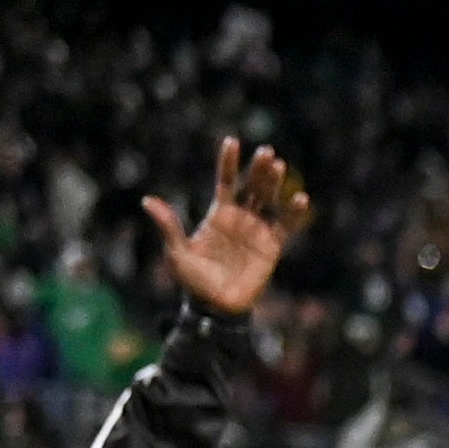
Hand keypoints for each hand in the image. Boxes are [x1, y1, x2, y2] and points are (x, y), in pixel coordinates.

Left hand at [143, 138, 312, 316]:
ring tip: (278, 166)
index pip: (225, 181)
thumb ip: (169, 225)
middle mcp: (240, 218)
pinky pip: (285, 226)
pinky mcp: (272, 247)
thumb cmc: (194, 279)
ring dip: (274, 183)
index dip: (228, 162)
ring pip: (269, 200)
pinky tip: (301, 199)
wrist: (216, 306)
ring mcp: (257, 231)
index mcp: (218, 214)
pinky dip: (294, 213)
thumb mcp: (176, 252)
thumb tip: (147, 201)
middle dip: (258, 169)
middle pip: (252, 186)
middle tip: (266, 152)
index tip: (231, 141)